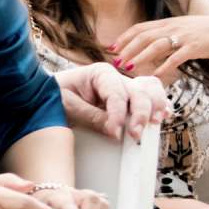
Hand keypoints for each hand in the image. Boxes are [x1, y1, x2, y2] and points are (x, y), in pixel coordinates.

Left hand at [58, 63, 172, 139]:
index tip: (116, 134)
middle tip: (134, 135)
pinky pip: (150, 98)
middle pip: (138, 92)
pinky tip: (164, 115)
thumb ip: (91, 116)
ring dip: (155, 107)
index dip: (119, 115)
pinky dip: (159, 105)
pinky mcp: (127, 101)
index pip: (117, 94)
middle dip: (140, 114)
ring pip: (150, 91)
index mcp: (100, 73)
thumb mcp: (67, 106)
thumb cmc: (54, 96)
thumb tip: (115, 131)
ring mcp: (124, 89)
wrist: (45, 96)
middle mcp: (116, 79)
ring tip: (154, 123)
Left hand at [110, 15, 208, 79]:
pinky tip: (155, 75)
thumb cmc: (206, 33)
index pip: (140, 27)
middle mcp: (173, 27)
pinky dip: (164, 66)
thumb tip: (149, 44)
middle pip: (144, 36)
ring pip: (156, 45)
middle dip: (127, 49)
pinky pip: (176, 57)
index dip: (124, 37)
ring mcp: (184, 36)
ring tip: (129, 68)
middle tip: (116, 61)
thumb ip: (166, 34)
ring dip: (140, 57)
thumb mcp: (183, 29)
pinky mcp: (195, 47)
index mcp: (168, 22)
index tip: (111, 47)